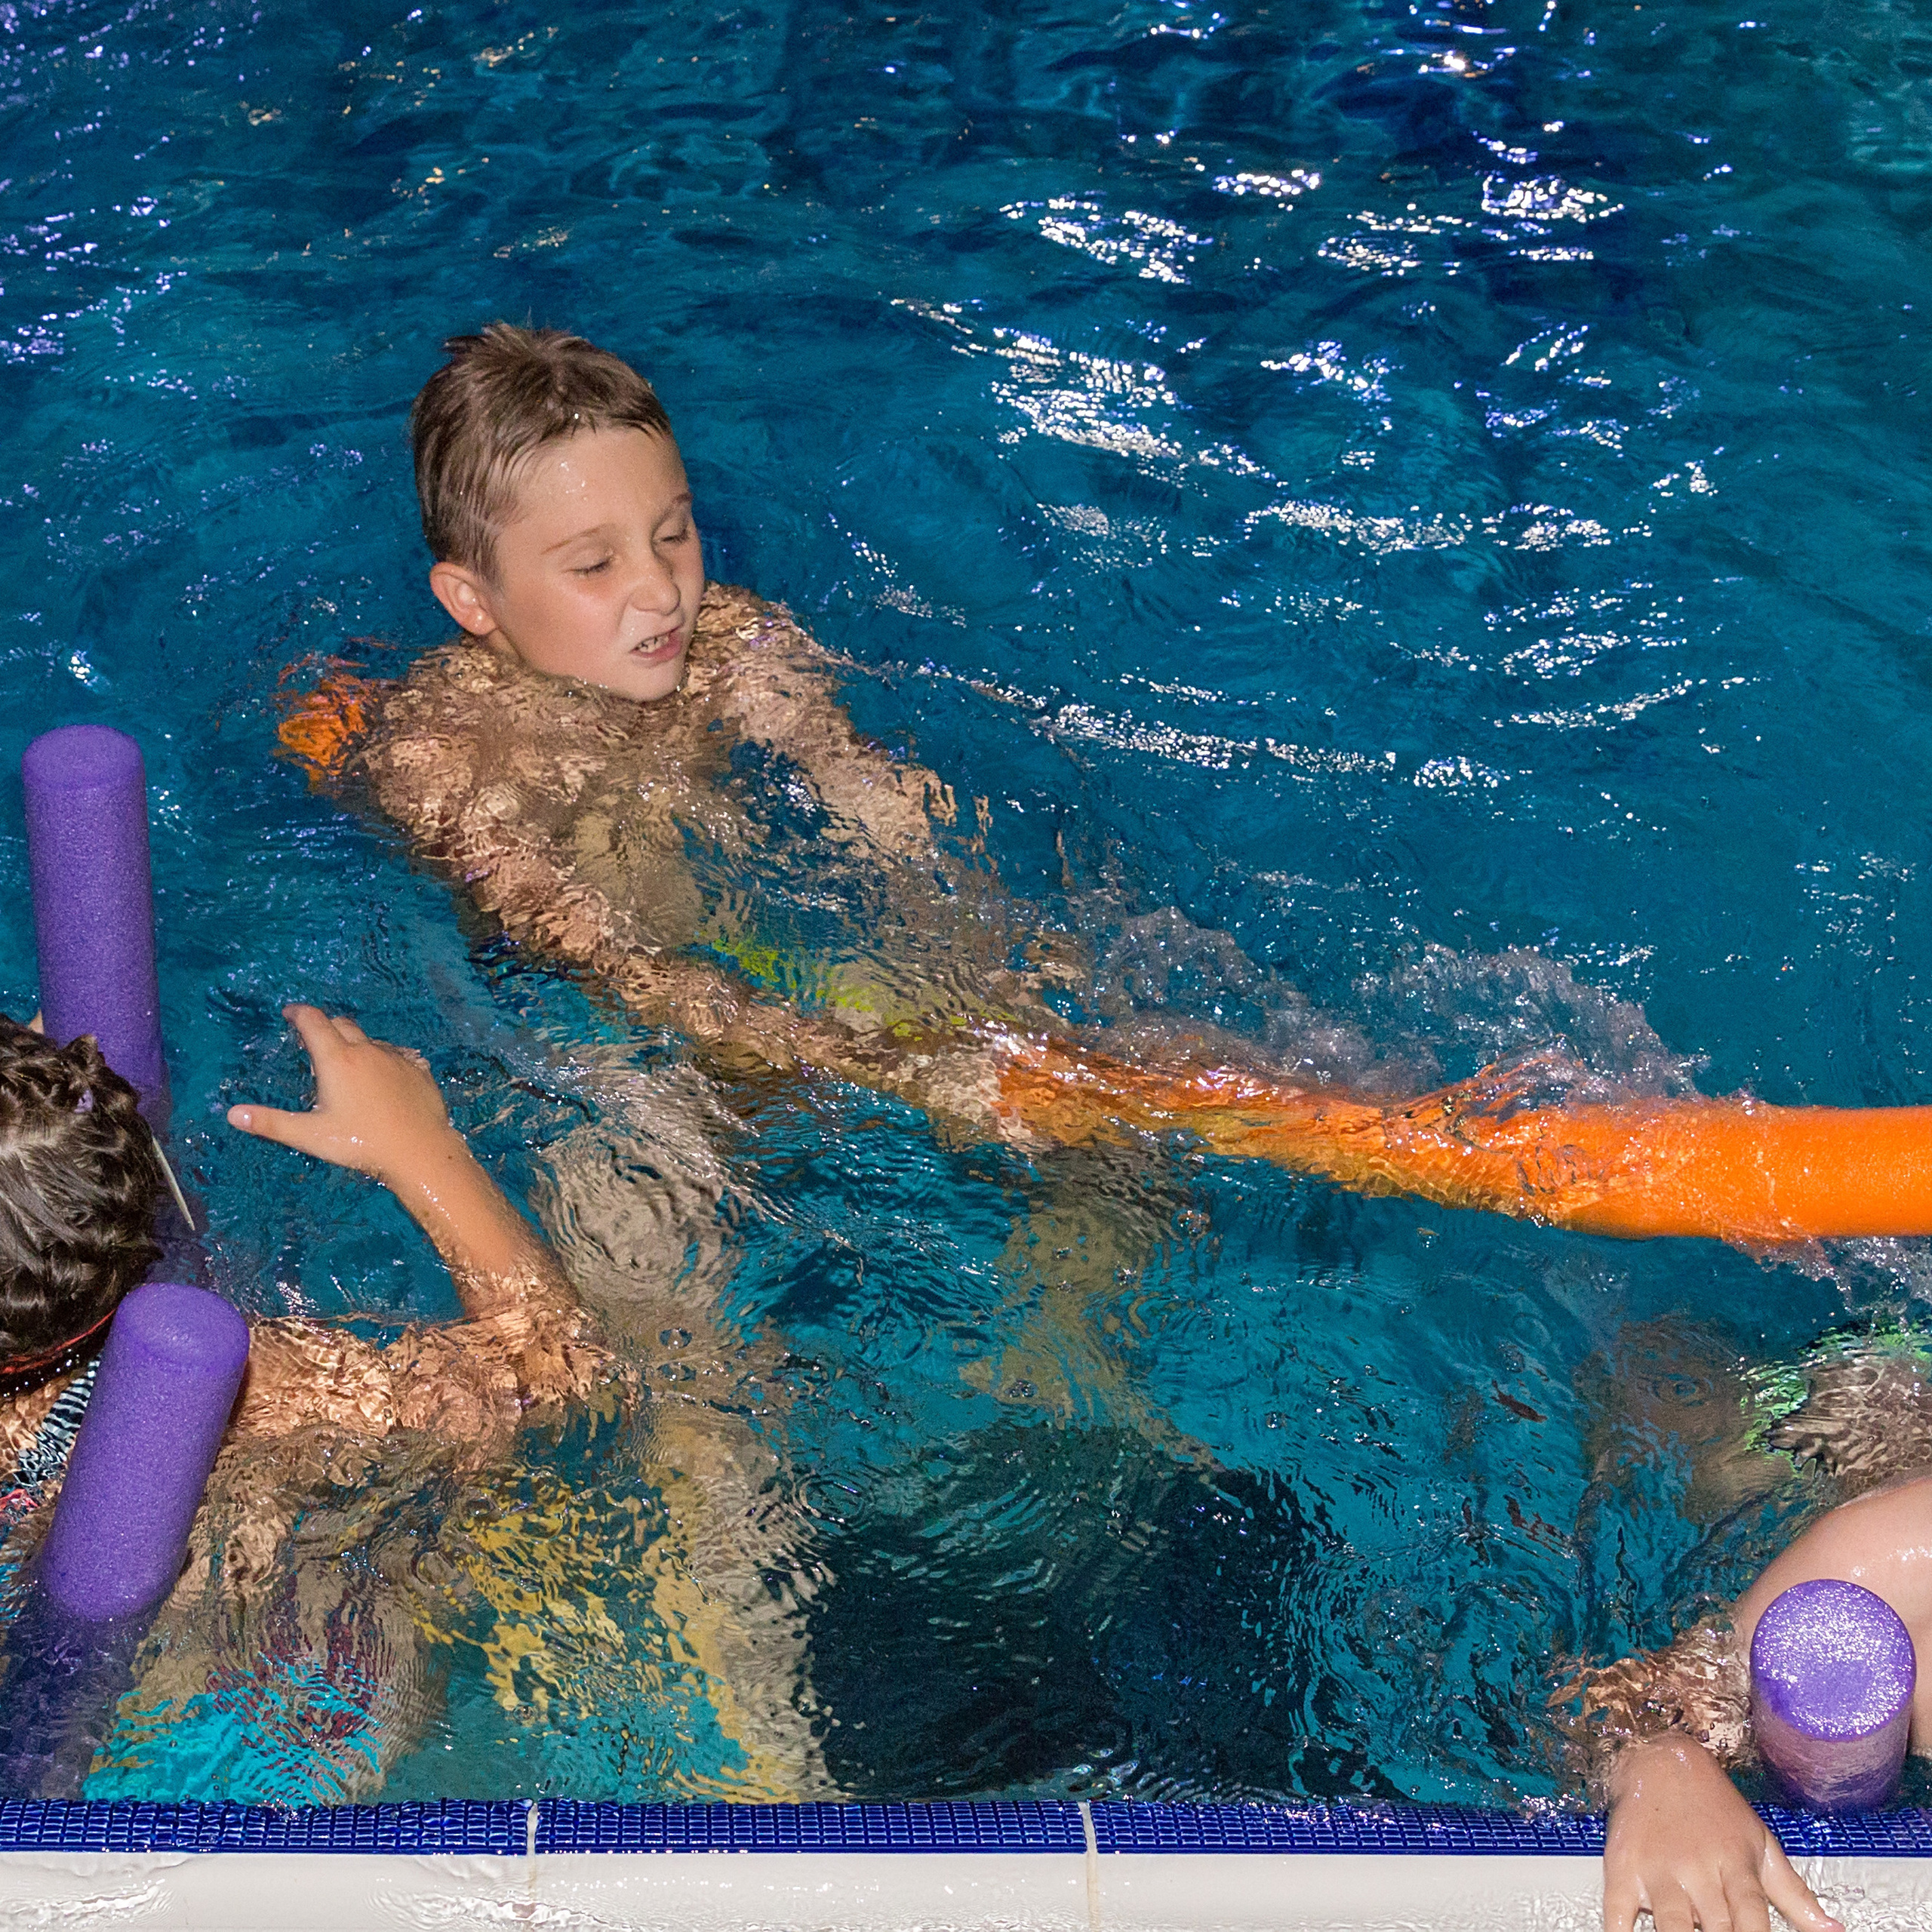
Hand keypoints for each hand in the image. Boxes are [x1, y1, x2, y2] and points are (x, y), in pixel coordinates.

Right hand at [227, 1004, 458, 1190]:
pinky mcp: (418, 1069)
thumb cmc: (362, 1144)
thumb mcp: (310, 1135)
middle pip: (342, 1025)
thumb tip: (233, 1115)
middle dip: (325, 1026)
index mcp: (338, 1060)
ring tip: (347, 1061)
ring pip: (371, 1040)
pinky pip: (397, 1054)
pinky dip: (382, 1057)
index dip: (299, 1013)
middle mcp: (368, 1051)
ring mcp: (396, 1058)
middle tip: (314, 1038)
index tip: (290, 1014)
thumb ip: (271, 1123)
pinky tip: (381, 1072)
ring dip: (355, 1043)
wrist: (420, 1151)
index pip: (314, 1022)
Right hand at [1605, 1738, 1842, 1931]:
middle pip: (1716, 1928)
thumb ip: (1794, 1895)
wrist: (1657, 1757)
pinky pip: (1617, 1910)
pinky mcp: (1622, 1867)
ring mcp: (1658, 1869)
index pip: (1753, 1919)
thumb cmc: (1715, 1807)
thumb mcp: (1760, 1843)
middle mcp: (1698, 1868)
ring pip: (1672, 1924)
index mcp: (1736, 1865)